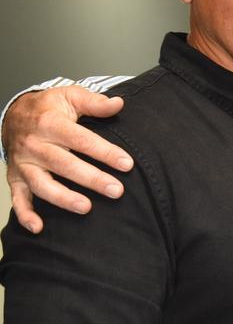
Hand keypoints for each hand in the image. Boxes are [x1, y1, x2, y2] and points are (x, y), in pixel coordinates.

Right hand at [2, 86, 132, 232]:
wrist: (14, 113)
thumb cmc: (49, 107)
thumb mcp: (70, 96)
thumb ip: (94, 102)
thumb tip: (119, 104)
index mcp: (49, 123)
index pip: (81, 140)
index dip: (104, 152)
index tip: (127, 164)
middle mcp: (34, 145)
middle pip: (64, 164)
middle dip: (91, 179)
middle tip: (117, 190)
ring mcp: (23, 163)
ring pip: (41, 184)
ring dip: (63, 198)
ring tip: (87, 208)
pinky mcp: (15, 177)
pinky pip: (17, 198)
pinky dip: (25, 214)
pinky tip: (39, 228)